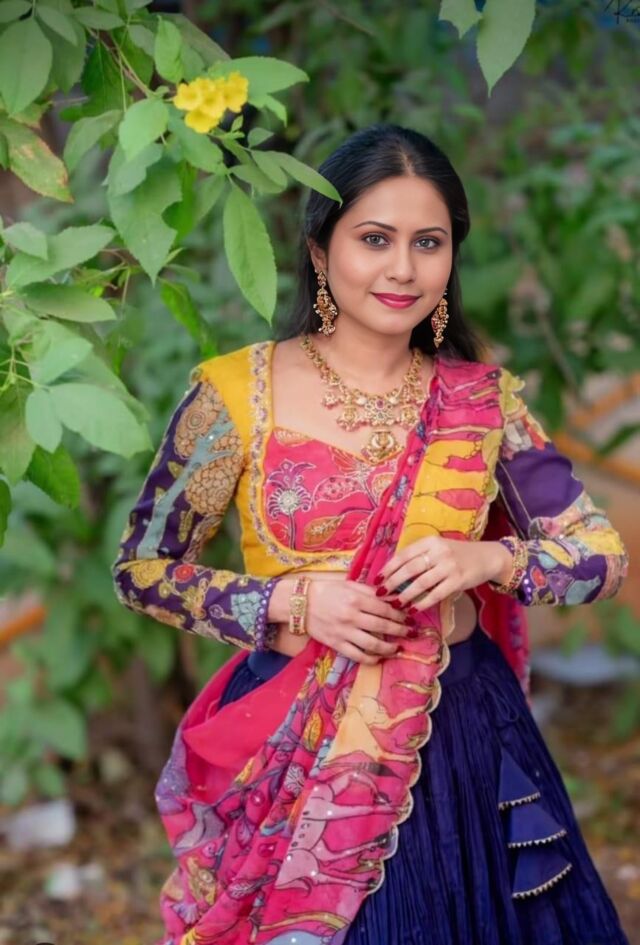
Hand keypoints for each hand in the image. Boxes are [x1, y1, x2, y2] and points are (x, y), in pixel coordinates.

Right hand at [304, 579, 410, 664]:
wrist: (300, 604)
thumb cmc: (327, 591)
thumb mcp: (349, 585)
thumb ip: (370, 592)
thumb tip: (392, 597)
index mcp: (356, 598)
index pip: (384, 609)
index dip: (400, 615)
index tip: (409, 617)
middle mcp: (351, 616)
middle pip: (382, 626)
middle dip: (400, 631)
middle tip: (412, 633)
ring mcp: (344, 632)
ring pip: (373, 644)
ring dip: (389, 647)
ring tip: (399, 648)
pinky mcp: (336, 644)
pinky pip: (357, 655)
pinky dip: (371, 659)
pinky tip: (380, 658)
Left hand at [374, 538, 513, 613]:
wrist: (488, 557)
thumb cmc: (458, 554)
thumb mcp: (438, 548)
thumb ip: (420, 557)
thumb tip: (394, 573)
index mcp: (430, 541)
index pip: (403, 555)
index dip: (388, 568)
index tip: (376, 579)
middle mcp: (438, 551)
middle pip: (409, 569)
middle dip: (392, 583)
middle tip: (381, 594)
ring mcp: (449, 566)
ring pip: (420, 583)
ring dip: (404, 595)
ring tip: (394, 604)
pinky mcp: (458, 580)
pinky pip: (435, 594)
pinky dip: (422, 603)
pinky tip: (413, 609)